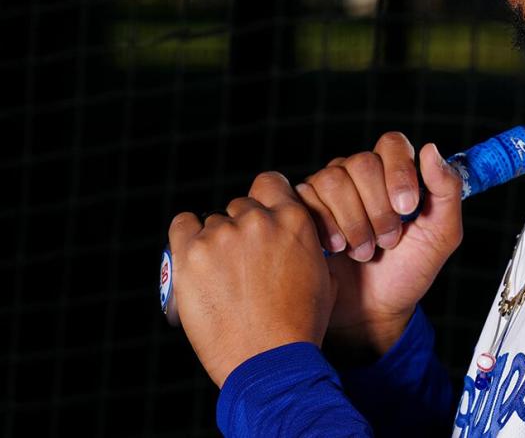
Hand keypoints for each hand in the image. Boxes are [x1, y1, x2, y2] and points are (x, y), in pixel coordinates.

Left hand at [167, 172, 334, 387]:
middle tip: (241, 261)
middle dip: (241, 229)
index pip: (270, 182)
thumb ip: (307, 246)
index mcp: (293, 220)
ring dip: (216, 240)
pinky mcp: (191, 254)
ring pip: (213, 221)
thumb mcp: (323, 276)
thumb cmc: (299, 325)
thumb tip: (293, 239)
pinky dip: (186, 236)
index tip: (260, 215)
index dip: (264, 197)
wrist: (269, 359)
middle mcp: (258, 220)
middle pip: (240, 206)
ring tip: (219, 274)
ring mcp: (222, 235)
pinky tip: (192, 255)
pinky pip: (182, 226)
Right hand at [295, 132, 462, 360]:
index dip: (399, 171)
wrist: (372, 311)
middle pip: (362, 162)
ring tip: (364, 251)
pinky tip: (336, 249)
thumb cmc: (409, 271)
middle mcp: (360, 175)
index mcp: (395, 173)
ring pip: (332, 179)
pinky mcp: (303, 209)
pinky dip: (326, 226)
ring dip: (354, 222)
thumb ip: (447, 191)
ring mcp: (329, 191)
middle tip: (388, 241)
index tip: (408, 208)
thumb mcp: (441, 235)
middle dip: (378, 207)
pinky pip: (305, 196)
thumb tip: (431, 149)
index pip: (392, 144)